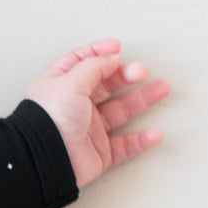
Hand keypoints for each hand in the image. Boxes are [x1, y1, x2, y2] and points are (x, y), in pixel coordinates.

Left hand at [22, 39, 168, 188]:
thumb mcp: (70, 82)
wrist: (46, 160)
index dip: (97, 53)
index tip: (116, 47)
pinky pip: (124, 146)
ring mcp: (87, 131)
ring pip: (120, 112)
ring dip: (142, 100)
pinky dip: (141, 140)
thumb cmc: (50, 119)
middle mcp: (73, 108)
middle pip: (104, 86)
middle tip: (141, 71)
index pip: (79, 64)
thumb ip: (93, 66)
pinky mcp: (98, 154)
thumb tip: (110, 57)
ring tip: (162, 88)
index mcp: (60, 88)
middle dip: (125, 75)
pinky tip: (155, 133)